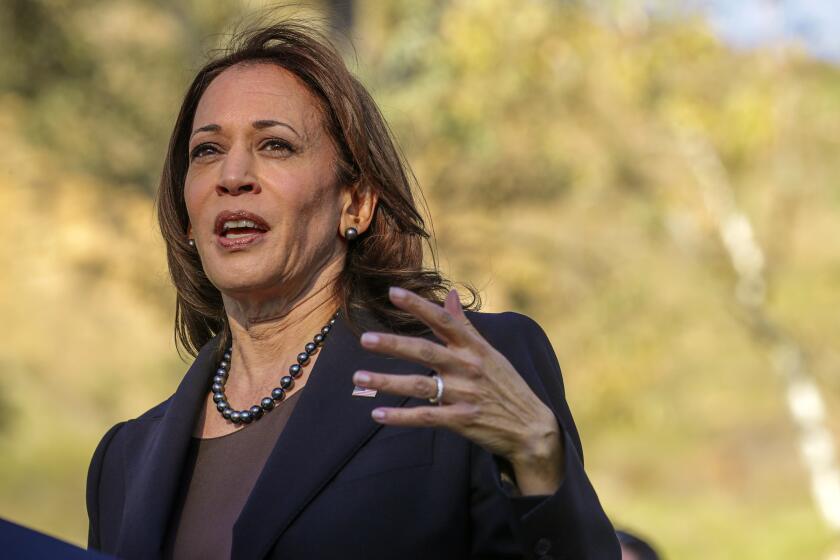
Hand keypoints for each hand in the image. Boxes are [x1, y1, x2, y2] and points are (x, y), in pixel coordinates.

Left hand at [352, 286, 564, 495]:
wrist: (531, 426)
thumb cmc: (506, 385)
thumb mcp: (490, 352)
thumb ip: (465, 325)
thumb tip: (451, 294)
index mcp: (474, 348)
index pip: (443, 321)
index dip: (418, 306)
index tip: (393, 293)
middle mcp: (468, 367)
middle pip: (425, 352)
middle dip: (394, 345)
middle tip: (365, 339)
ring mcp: (465, 395)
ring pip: (420, 386)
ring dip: (387, 382)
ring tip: (358, 378)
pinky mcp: (462, 421)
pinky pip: (426, 417)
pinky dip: (401, 417)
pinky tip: (377, 414)